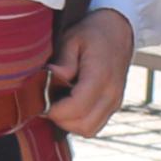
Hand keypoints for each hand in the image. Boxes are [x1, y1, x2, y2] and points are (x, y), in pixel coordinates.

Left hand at [45, 9, 135, 137]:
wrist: (119, 31)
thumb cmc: (93, 33)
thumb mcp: (73, 39)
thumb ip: (63, 61)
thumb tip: (50, 78)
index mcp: (101, 76)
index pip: (77, 107)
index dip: (55, 110)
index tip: (42, 101)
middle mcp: (112, 93)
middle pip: (83, 125)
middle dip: (60, 119)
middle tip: (48, 103)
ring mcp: (115, 102)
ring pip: (89, 129)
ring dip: (70, 123)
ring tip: (59, 104)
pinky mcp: (114, 106)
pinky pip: (95, 125)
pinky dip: (80, 122)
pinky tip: (70, 105)